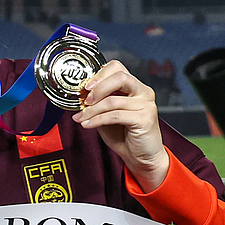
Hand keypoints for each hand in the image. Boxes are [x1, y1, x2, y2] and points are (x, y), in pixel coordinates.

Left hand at [76, 61, 168, 192]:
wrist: (141, 156)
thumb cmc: (124, 134)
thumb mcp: (106, 113)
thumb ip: (97, 102)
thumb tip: (77, 95)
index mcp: (133, 86)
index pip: (117, 68)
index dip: (99, 75)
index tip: (84, 87)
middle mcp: (143, 92)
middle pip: (120, 77)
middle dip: (98, 88)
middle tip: (84, 100)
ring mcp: (146, 104)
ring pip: (113, 100)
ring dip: (92, 110)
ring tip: (81, 118)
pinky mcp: (145, 118)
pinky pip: (115, 115)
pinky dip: (97, 120)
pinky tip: (87, 125)